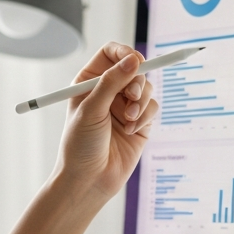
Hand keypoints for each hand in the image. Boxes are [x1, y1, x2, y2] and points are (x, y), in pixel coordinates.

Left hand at [55, 42, 156, 207]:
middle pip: (134, 68)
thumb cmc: (80, 145)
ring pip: (146, 88)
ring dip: (141, 102)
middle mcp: (108, 91)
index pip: (111, 53)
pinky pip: (153, 108)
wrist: (89, 180)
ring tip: (129, 120)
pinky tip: (131, 132)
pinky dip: (145, 117)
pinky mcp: (139, 122)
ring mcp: (125, 106)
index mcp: (89, 81)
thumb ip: (112, 82)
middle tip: (132, 96)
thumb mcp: (92, 109)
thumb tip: (134, 59)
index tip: (136, 61)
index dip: (125, 53)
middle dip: (137, 81)